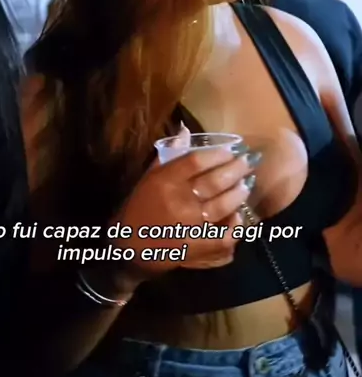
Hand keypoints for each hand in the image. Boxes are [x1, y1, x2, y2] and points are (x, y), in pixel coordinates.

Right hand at [108, 129, 255, 287]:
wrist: (129, 247)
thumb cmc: (140, 207)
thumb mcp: (150, 177)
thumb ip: (170, 154)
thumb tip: (187, 130)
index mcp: (164, 181)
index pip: (196, 161)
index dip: (217, 154)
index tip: (230, 149)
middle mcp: (179, 201)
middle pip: (214, 181)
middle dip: (236, 169)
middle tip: (248, 162)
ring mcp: (190, 226)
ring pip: (223, 206)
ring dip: (238, 193)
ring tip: (246, 184)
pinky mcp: (197, 247)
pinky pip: (224, 236)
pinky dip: (234, 226)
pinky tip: (238, 217)